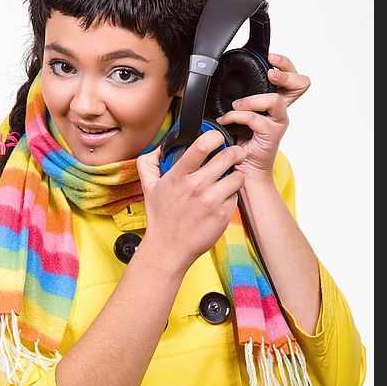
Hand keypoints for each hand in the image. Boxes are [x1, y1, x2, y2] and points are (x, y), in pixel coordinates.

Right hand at [136, 131, 245, 268]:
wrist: (168, 248)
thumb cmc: (160, 218)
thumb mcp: (148, 187)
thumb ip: (150, 162)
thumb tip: (161, 146)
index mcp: (179, 176)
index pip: (202, 146)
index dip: (215, 136)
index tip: (217, 138)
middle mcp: (197, 187)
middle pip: (228, 156)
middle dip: (235, 151)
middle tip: (235, 154)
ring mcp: (212, 201)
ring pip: (238, 175)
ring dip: (236, 174)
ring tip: (229, 178)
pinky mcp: (223, 215)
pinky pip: (236, 195)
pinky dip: (231, 195)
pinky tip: (221, 198)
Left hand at [215, 53, 310, 181]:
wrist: (244, 168)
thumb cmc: (242, 142)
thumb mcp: (241, 114)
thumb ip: (242, 99)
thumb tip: (223, 79)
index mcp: (275, 104)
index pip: (293, 79)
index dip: (286, 65)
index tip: (271, 58)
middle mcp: (281, 112)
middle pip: (300, 84)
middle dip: (285, 73)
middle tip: (270, 72)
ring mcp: (278, 123)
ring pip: (275, 99)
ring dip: (252, 100)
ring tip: (237, 106)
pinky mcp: (271, 134)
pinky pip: (254, 118)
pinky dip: (237, 117)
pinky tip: (227, 120)